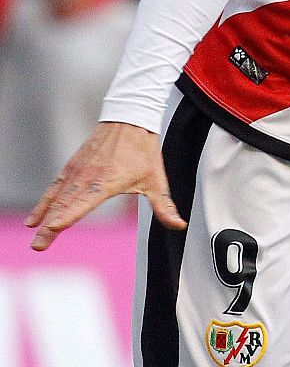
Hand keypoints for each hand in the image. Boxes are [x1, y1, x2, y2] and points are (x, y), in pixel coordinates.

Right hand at [26, 122, 185, 250]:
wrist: (129, 120)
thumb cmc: (144, 151)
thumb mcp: (157, 180)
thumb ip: (164, 206)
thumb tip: (179, 225)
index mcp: (109, 181)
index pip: (85, 202)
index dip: (68, 215)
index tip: (53, 227)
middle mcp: (89, 177)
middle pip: (66, 204)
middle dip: (50, 227)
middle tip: (38, 246)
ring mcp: (78, 171)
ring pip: (57, 197)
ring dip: (43, 216)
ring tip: (34, 236)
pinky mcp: (72, 167)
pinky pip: (54, 188)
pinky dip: (44, 203)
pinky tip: (34, 218)